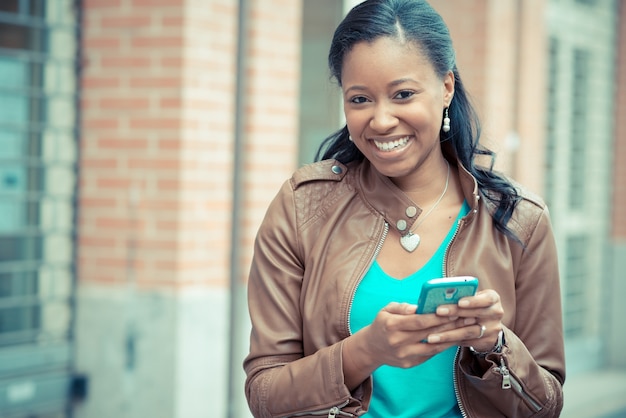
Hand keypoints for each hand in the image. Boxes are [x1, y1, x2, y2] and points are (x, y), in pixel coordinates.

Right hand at [342, 301, 479, 389]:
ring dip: (452, 338)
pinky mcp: (410, 364)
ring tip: (467, 329)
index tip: (453, 310)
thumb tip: (418, 306)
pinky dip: (443, 346)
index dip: (437, 316)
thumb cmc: (382, 324)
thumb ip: (402, 307)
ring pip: (433, 347)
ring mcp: (404, 355)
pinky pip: (430, 354)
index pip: (419, 321)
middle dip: (450, 325)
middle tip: (468, 318)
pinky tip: (455, 338)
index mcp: (392, 325)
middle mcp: (398, 342)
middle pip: (429, 333)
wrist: (372, 348)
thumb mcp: (386, 310)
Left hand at [425, 289, 503, 351]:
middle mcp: (495, 313)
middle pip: (475, 313)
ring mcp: (492, 329)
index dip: (473, 301)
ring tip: (431, 335)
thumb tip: (436, 294)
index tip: (459, 302)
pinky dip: (449, 341)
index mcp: (492, 298)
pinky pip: (464, 341)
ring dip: (448, 333)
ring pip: (468, 331)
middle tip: (438, 311)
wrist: (488, 325)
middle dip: (455, 312)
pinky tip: (436, 342)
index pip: (486, 299)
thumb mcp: (472, 298)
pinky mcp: (484, 342)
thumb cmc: (473, 305)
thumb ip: (460, 295)